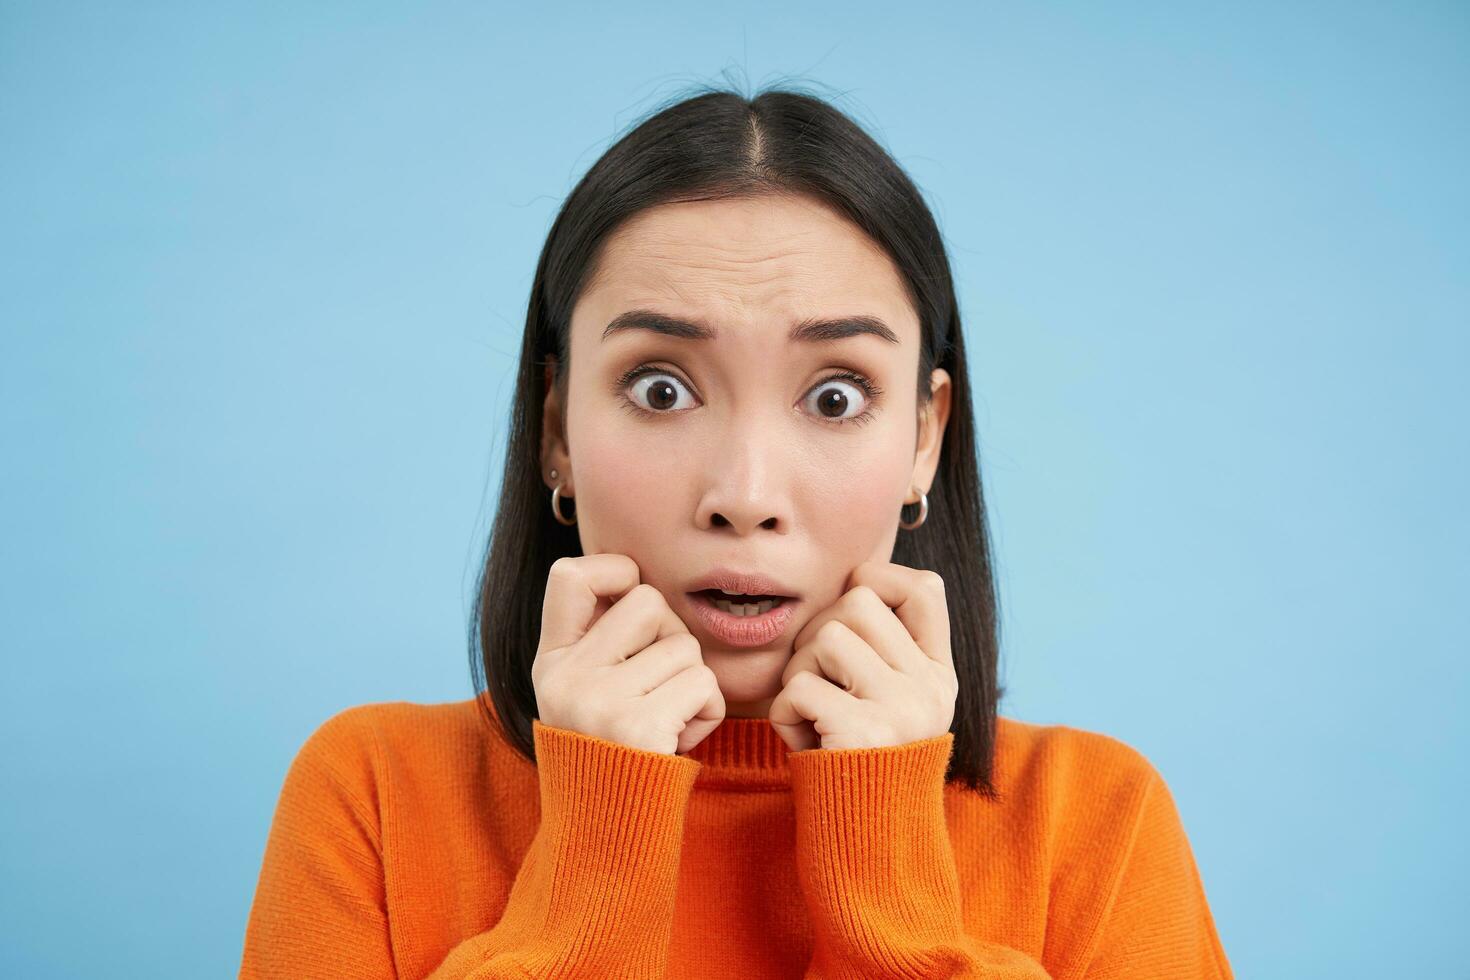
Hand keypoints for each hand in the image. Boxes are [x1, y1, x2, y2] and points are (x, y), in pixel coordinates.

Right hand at [532, 553, 725, 755]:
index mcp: (551, 662)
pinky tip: (679, 740)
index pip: (570, 574)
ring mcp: (597, 701)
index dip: (614, 571)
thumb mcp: (584, 693)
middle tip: (659, 687)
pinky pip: (703, 686)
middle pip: (650, 603)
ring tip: (666, 723)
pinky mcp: (637, 729)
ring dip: (694, 683)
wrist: (606, 841)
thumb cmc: (613, 756)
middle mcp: (566, 677)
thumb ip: (601, 640)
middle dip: (672, 639)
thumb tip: (634, 576)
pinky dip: (708, 712)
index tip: (630, 598)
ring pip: (686, 647)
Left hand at [768, 561, 956, 750]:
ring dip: (797, 673)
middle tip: (817, 683)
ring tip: (809, 713)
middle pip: (858, 602)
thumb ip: (878, 646)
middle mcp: (931, 688)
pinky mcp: (868, 735)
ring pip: (827, 636)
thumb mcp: (884, 699)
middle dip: (816, 635)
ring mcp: (905, 709)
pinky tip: (802, 739)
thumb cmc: (851, 757)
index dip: (877, 581)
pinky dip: (784, 712)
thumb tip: (850, 578)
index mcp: (938, 674)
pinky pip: (800, 686)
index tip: (848, 622)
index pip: (924, 588)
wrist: (858, 842)